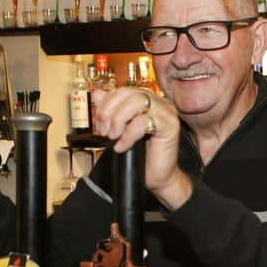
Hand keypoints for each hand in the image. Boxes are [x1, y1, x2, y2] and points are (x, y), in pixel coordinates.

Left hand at [92, 87, 191, 209]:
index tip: (100, 124)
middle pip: (128, 93)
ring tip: (114, 137)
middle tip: (104, 132)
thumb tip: (97, 94)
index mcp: (147, 100)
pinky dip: (128, 135)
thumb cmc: (143, 155)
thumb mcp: (120, 129)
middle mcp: (158, 102)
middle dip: (109, 112)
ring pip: (136, 103)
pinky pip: (143, 122)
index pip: (122, 90)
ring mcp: (166, 112)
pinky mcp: (169, 126)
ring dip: (118, 121)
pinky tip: (123, 146)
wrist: (158, 177)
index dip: (106, 104)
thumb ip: (111, 110)